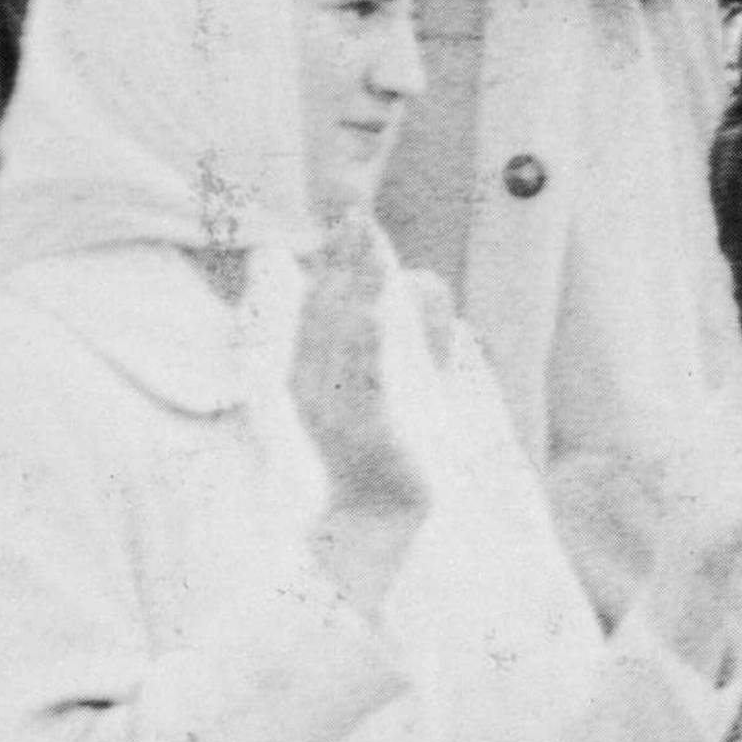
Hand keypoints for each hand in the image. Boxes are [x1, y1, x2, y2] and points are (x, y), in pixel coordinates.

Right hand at [291, 210, 432, 619]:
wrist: (382, 524)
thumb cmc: (390, 452)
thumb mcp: (408, 382)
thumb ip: (417, 333)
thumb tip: (427, 280)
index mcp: (315, 373)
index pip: (321, 304)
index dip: (335, 260)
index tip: (351, 216)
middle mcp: (314, 390)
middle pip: (324, 313)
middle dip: (341, 264)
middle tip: (356, 216)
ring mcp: (333, 414)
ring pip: (339, 341)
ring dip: (351, 292)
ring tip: (365, 249)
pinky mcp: (360, 437)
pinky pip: (360, 387)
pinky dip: (364, 350)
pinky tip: (371, 317)